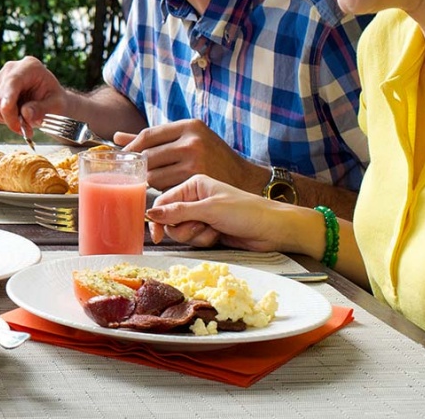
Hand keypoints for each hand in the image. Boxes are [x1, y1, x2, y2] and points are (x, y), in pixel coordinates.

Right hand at [0, 56, 67, 134]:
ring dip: (9, 119)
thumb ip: (43, 109)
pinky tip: (18, 117)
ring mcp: (0, 78)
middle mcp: (11, 68)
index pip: (13, 81)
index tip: (7, 111)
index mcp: (30, 66)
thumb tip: (26, 113)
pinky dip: (5, 118)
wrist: (50, 101)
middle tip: (27, 131)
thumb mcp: (56, 106)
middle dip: (12, 117)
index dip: (8, 97)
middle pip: (2, 96)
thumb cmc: (55, 101)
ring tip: (27, 122)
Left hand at [114, 119, 264, 191]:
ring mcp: (195, 162)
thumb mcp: (188, 140)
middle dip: (139, 167)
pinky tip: (167, 190)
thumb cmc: (212, 158)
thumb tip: (117, 137)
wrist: (245, 179)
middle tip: (134, 174)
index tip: (125, 158)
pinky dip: (162, 191)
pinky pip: (166, 188)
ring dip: (149, 181)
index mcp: (189, 126)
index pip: (148, 135)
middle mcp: (192, 142)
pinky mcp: (196, 182)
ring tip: (154, 183)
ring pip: (154, 175)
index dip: (132, 149)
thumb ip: (153, 139)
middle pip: (148, 156)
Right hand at [146, 175, 313, 253]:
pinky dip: (204, 240)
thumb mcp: (209, 209)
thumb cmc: (246, 212)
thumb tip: (150, 214)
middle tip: (201, 227)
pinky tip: (219, 235)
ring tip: (213, 230)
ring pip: (182, 232)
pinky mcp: (210, 229)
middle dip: (184, 228)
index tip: (156, 235)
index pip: (164, 202)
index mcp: (194, 185)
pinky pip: (194, 239)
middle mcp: (195, 198)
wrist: (274, 229)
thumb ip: (178, 212)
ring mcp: (203, 215)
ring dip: (196, 236)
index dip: (158, 219)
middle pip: (171, 220)